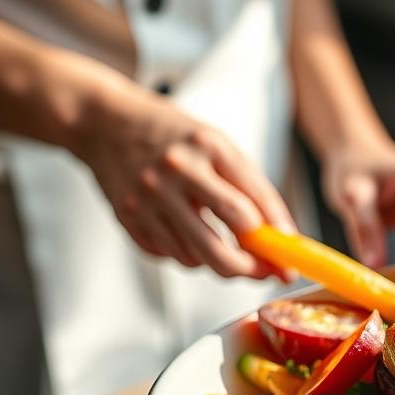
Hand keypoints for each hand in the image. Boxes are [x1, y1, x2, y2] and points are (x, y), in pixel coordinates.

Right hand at [72, 83, 296, 278]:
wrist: (106, 123)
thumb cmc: (174, 137)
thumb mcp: (218, 147)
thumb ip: (251, 189)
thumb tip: (282, 237)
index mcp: (208, 148)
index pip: (251, 206)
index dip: (275, 241)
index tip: (288, 262)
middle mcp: (175, 173)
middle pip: (221, 245)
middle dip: (250, 268)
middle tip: (264, 271)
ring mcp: (147, 197)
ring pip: (195, 258)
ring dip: (219, 262)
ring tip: (227, 249)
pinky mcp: (127, 216)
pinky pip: (169, 255)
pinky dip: (188, 255)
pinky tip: (191, 237)